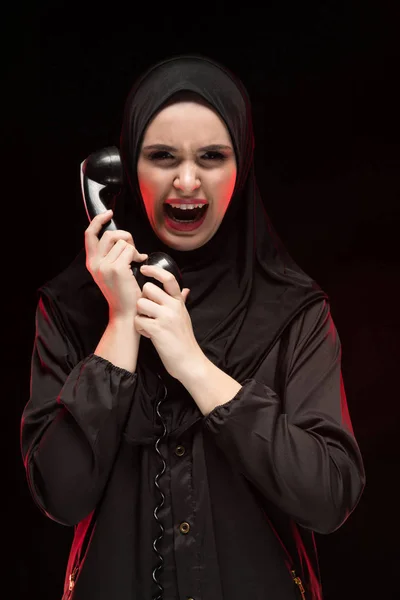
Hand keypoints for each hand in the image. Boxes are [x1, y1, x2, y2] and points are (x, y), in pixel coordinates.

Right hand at [85, 210, 148, 319]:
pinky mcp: (116, 268)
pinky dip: (138, 254)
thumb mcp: (111, 272)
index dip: (98, 221)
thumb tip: (122, 238)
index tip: (109, 213)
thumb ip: (111, 255)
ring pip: (122, 241)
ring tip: (137, 260)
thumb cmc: (123, 293)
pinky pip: (129, 249)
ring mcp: (104, 266)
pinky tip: (141, 262)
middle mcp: (95, 263)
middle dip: (125, 236)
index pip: (90, 234)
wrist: (126, 312)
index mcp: (92, 263)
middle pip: (109, 234)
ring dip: (133, 248)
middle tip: (133, 248)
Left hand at [135, 265, 204, 379]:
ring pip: (140, 303)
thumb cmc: (184, 339)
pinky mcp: (157, 330)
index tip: (144, 268)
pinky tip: (148, 334)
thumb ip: (182, 301)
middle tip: (147, 311)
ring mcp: (165, 317)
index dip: (154, 270)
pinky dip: (140, 328)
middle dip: (142, 298)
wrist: (189, 361)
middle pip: (148, 289)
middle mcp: (173, 306)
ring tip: (147, 324)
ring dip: (140, 315)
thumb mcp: (185, 316)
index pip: (168, 278)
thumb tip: (185, 289)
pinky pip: (138, 320)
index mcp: (179, 301)